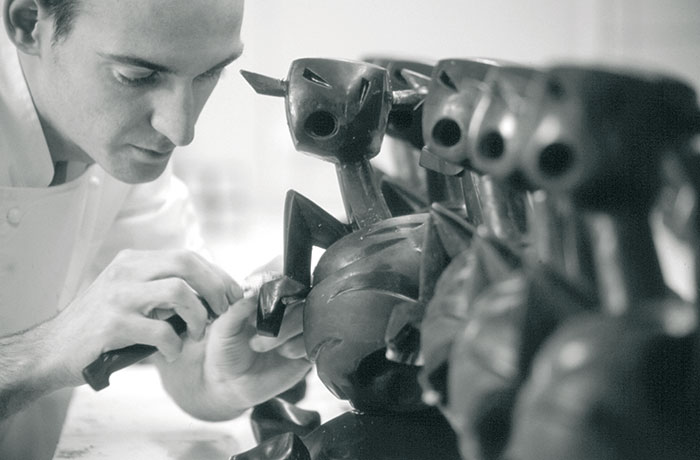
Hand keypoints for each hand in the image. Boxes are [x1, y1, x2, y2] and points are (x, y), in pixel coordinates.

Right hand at [43, 248, 240, 386]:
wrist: (51, 350)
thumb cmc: (99, 327)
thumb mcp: (130, 296)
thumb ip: (161, 289)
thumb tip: (210, 293)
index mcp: (133, 261)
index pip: (187, 256)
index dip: (217, 275)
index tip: (233, 295)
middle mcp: (126, 272)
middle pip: (186, 263)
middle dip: (216, 287)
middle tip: (224, 310)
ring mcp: (118, 297)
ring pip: (178, 291)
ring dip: (198, 315)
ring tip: (198, 334)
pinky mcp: (112, 325)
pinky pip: (161, 331)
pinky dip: (175, 345)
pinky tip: (172, 353)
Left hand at [156, 272, 310, 420]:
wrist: (229, 385)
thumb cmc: (224, 350)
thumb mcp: (223, 326)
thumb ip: (238, 306)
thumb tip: (256, 291)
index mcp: (267, 292)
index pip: (285, 271)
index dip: (278, 282)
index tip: (262, 299)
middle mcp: (286, 306)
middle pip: (302, 291)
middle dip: (280, 309)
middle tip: (256, 326)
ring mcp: (299, 327)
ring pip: (309, 315)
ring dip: (285, 330)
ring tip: (260, 345)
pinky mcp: (308, 348)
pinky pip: (314, 338)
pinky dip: (298, 345)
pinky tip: (283, 353)